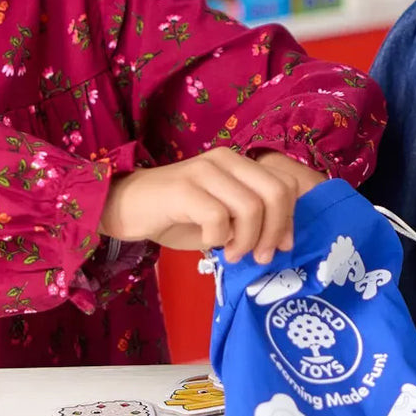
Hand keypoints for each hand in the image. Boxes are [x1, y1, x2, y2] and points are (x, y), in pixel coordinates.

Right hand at [99, 148, 324, 263]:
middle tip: (258, 257)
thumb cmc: (177, 215)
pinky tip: (209, 244)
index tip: (279, 246)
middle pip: (276, 193)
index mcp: (239, 163)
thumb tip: (282, 241)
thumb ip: (251, 220)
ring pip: (251, 207)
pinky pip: (217, 217)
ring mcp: (204, 171)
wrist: (126, 207)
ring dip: (246, 240)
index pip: (285, 183)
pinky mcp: (183, 189)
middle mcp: (226, 159)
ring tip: (231, 255)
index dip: (289, 218)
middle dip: (274, 231)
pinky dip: (219, 238)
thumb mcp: (222, 215)